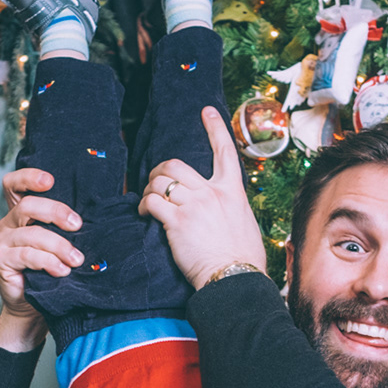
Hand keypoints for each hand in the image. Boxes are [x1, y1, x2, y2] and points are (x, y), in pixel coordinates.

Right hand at [0, 168, 82, 349]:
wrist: (32, 308)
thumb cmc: (49, 273)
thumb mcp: (60, 245)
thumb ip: (68, 228)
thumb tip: (101, 216)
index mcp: (20, 214)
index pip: (14, 185)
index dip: (29, 177)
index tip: (50, 180)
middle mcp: (7, 224)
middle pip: (27, 206)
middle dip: (55, 212)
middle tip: (77, 226)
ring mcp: (1, 242)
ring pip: (31, 233)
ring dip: (58, 245)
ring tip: (76, 260)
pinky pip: (25, 255)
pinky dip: (47, 261)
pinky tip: (61, 270)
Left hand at [138, 108, 268, 289]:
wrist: (235, 277)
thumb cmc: (243, 258)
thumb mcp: (244, 224)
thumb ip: (230, 209)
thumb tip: (222, 209)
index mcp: (232, 191)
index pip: (224, 151)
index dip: (215, 128)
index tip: (206, 111)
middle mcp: (212, 193)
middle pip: (176, 165)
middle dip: (159, 171)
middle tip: (154, 183)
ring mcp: (194, 206)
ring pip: (160, 182)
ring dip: (148, 190)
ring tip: (147, 203)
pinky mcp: (177, 222)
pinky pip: (152, 202)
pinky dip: (143, 205)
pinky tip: (144, 214)